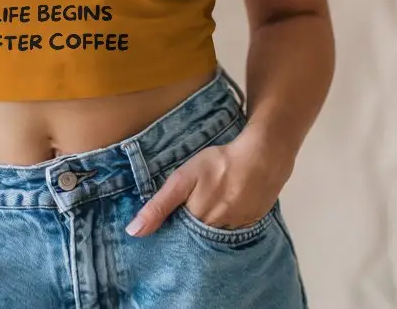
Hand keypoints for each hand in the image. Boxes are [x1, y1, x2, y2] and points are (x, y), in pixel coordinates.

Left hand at [125, 125, 292, 236]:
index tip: (163, 232)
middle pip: (197, 240)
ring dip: (208, 230)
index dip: (170, 233)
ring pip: (216, 236)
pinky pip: (234, 231)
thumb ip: (159, 206)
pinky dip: (227, 224)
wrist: (263, 157)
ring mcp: (237, 230)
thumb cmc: (218, 164)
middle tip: (188, 214)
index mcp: (197, 224)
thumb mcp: (183, 179)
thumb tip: (133, 232)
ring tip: (205, 213)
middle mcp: (217, 234)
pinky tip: (224, 209)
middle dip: (189, 233)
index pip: (178, 238)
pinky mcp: (252, 224)